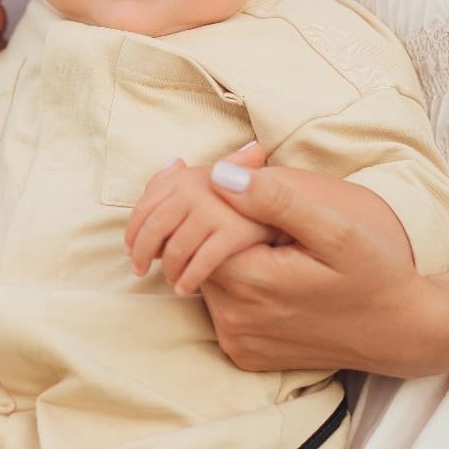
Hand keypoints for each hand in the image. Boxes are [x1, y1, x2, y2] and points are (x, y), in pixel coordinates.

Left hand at [125, 152, 272, 295]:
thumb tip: (173, 163)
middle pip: (156, 223)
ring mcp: (220, 208)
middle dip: (142, 248)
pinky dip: (189, 276)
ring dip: (168, 266)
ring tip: (171, 279)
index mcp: (202, 172)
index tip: (130, 246)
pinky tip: (186, 286)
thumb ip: (203, 177)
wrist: (317, 233)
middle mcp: (208, 184)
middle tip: (138, 268)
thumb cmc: (280, 210)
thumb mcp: (245, 184)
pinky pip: (201, 261)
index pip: (152, 201)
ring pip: (176, 247)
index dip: (135, 226)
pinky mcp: (236, 234)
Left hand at [200, 165, 446, 376]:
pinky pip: (222, 307)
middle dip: (217, 226)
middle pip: (197, 255)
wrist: (401, 332)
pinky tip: (268, 269)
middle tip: (253, 206)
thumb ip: (277, 201)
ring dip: (224, 254)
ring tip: (265, 237)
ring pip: (207, 280)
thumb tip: (221, 175)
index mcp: (250, 283)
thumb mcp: (336, 229)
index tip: (241, 185)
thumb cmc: (375, 274)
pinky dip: (235, 284)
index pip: (198, 228)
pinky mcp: (245, 354)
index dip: (214, 200)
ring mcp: (238, 342)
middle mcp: (235, 320)